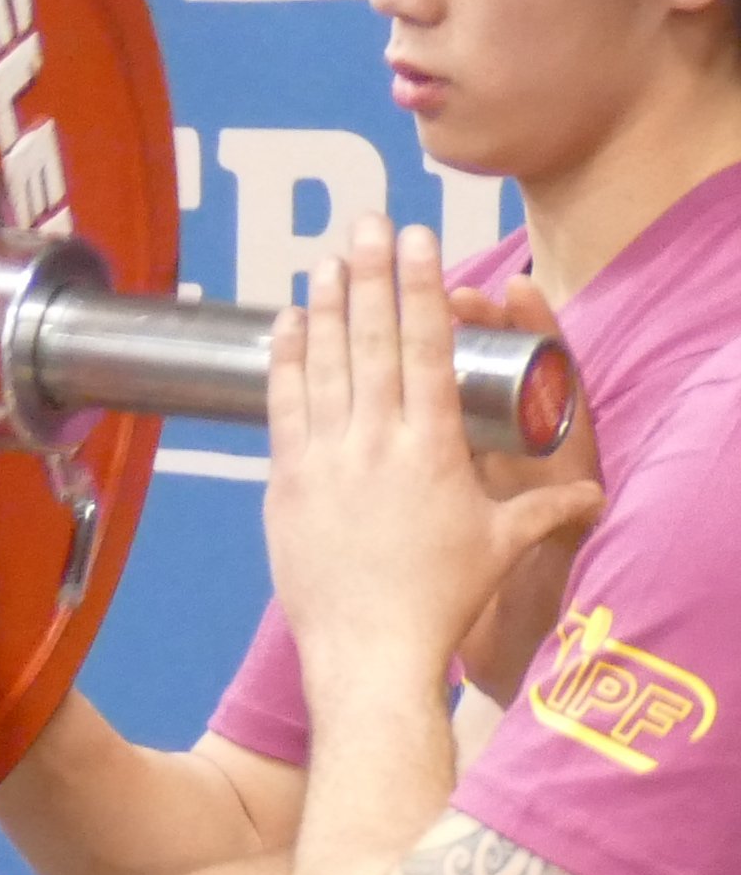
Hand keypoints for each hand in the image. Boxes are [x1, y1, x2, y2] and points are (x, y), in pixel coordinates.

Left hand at [267, 224, 593, 697]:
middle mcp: (374, 443)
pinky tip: (285, 326)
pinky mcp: (285, 485)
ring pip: (323, 366)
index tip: (419, 240)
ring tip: (326, 258)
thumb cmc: (439, 600)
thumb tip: (591, 492)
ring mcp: (323, 461)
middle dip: (370, 275)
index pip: (427, 348)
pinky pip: (283, 409)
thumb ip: (545, 507)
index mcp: (433, 446)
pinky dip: (284, 363)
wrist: (368, 652)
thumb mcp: (503, 545)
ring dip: (324, 307)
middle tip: (366, 222)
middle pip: (370, 341)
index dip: (421, 287)